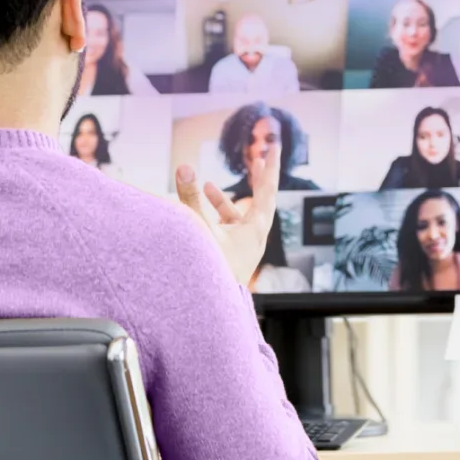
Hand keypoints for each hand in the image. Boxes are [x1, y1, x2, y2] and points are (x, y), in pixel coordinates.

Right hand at [175, 145, 280, 286]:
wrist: (209, 311)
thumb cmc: (209, 271)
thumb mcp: (199, 229)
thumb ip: (190, 198)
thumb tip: (185, 167)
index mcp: (255, 230)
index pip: (267, 191)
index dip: (271, 167)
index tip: (275, 148)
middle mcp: (252, 238)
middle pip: (260, 200)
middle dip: (257, 179)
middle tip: (259, 158)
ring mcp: (241, 248)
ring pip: (236, 217)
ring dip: (221, 200)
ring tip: (206, 185)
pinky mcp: (228, 257)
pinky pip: (224, 231)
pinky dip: (212, 217)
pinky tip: (197, 213)